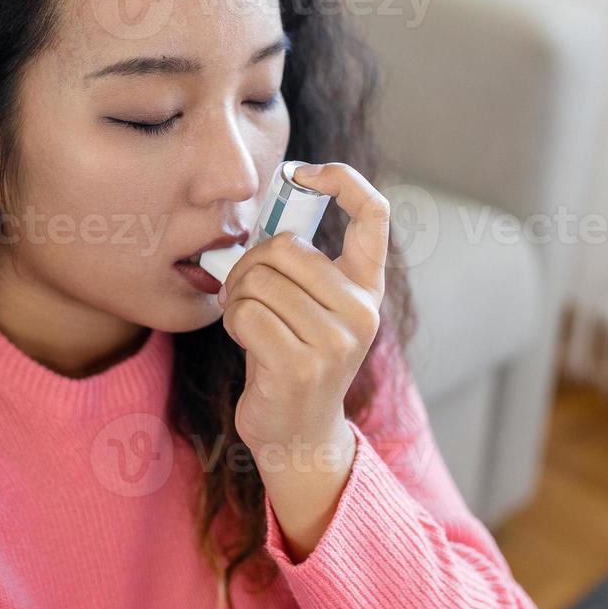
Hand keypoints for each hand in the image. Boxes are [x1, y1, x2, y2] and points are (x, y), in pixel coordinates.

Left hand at [218, 161, 390, 456]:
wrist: (298, 435)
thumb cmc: (292, 356)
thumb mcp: (310, 305)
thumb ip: (301, 261)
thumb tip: (273, 198)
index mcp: (367, 287)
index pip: (374, 213)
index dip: (342, 178)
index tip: (303, 173)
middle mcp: (361, 311)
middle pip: (286, 247)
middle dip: (250, 263)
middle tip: (246, 290)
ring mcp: (335, 341)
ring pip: (260, 281)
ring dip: (237, 297)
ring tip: (249, 320)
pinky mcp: (301, 366)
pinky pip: (245, 315)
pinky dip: (233, 325)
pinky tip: (249, 345)